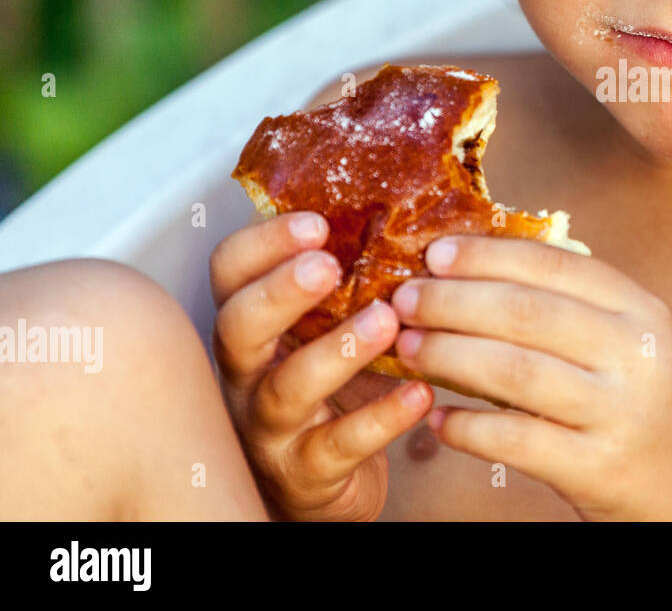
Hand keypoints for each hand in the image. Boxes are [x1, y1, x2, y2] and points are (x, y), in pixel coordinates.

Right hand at [208, 212, 433, 519]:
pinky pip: (340, 444)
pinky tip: (420, 394)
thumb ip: (356, 277)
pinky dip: (382, 418)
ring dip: (339, 349)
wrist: (328, 479)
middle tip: (328, 265)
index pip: (231, 272)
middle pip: (239, 325)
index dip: (262, 243)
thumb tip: (421, 212)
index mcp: (253, 323)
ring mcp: (271, 425)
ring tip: (388, 320)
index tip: (315, 222)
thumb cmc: (334, 389)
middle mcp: (247, 371)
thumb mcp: (334, 326)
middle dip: (280, 291)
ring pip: (288, 386)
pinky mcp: (307, 471)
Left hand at [389, 235, 671, 520]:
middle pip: (525, 312)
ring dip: (448, 354)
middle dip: (452, 300)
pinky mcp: (599, 469)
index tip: (437, 252)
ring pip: (514, 371)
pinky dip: (469, 427)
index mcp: (644, 312)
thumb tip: (489, 267)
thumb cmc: (663, 411)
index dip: (489, 254)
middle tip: (405, 299)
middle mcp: (636, 355)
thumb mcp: (641, 343)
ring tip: (408, 348)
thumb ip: (584, 307)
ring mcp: (619, 413)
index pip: (556, 265)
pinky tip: (439, 417)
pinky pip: (517, 440)